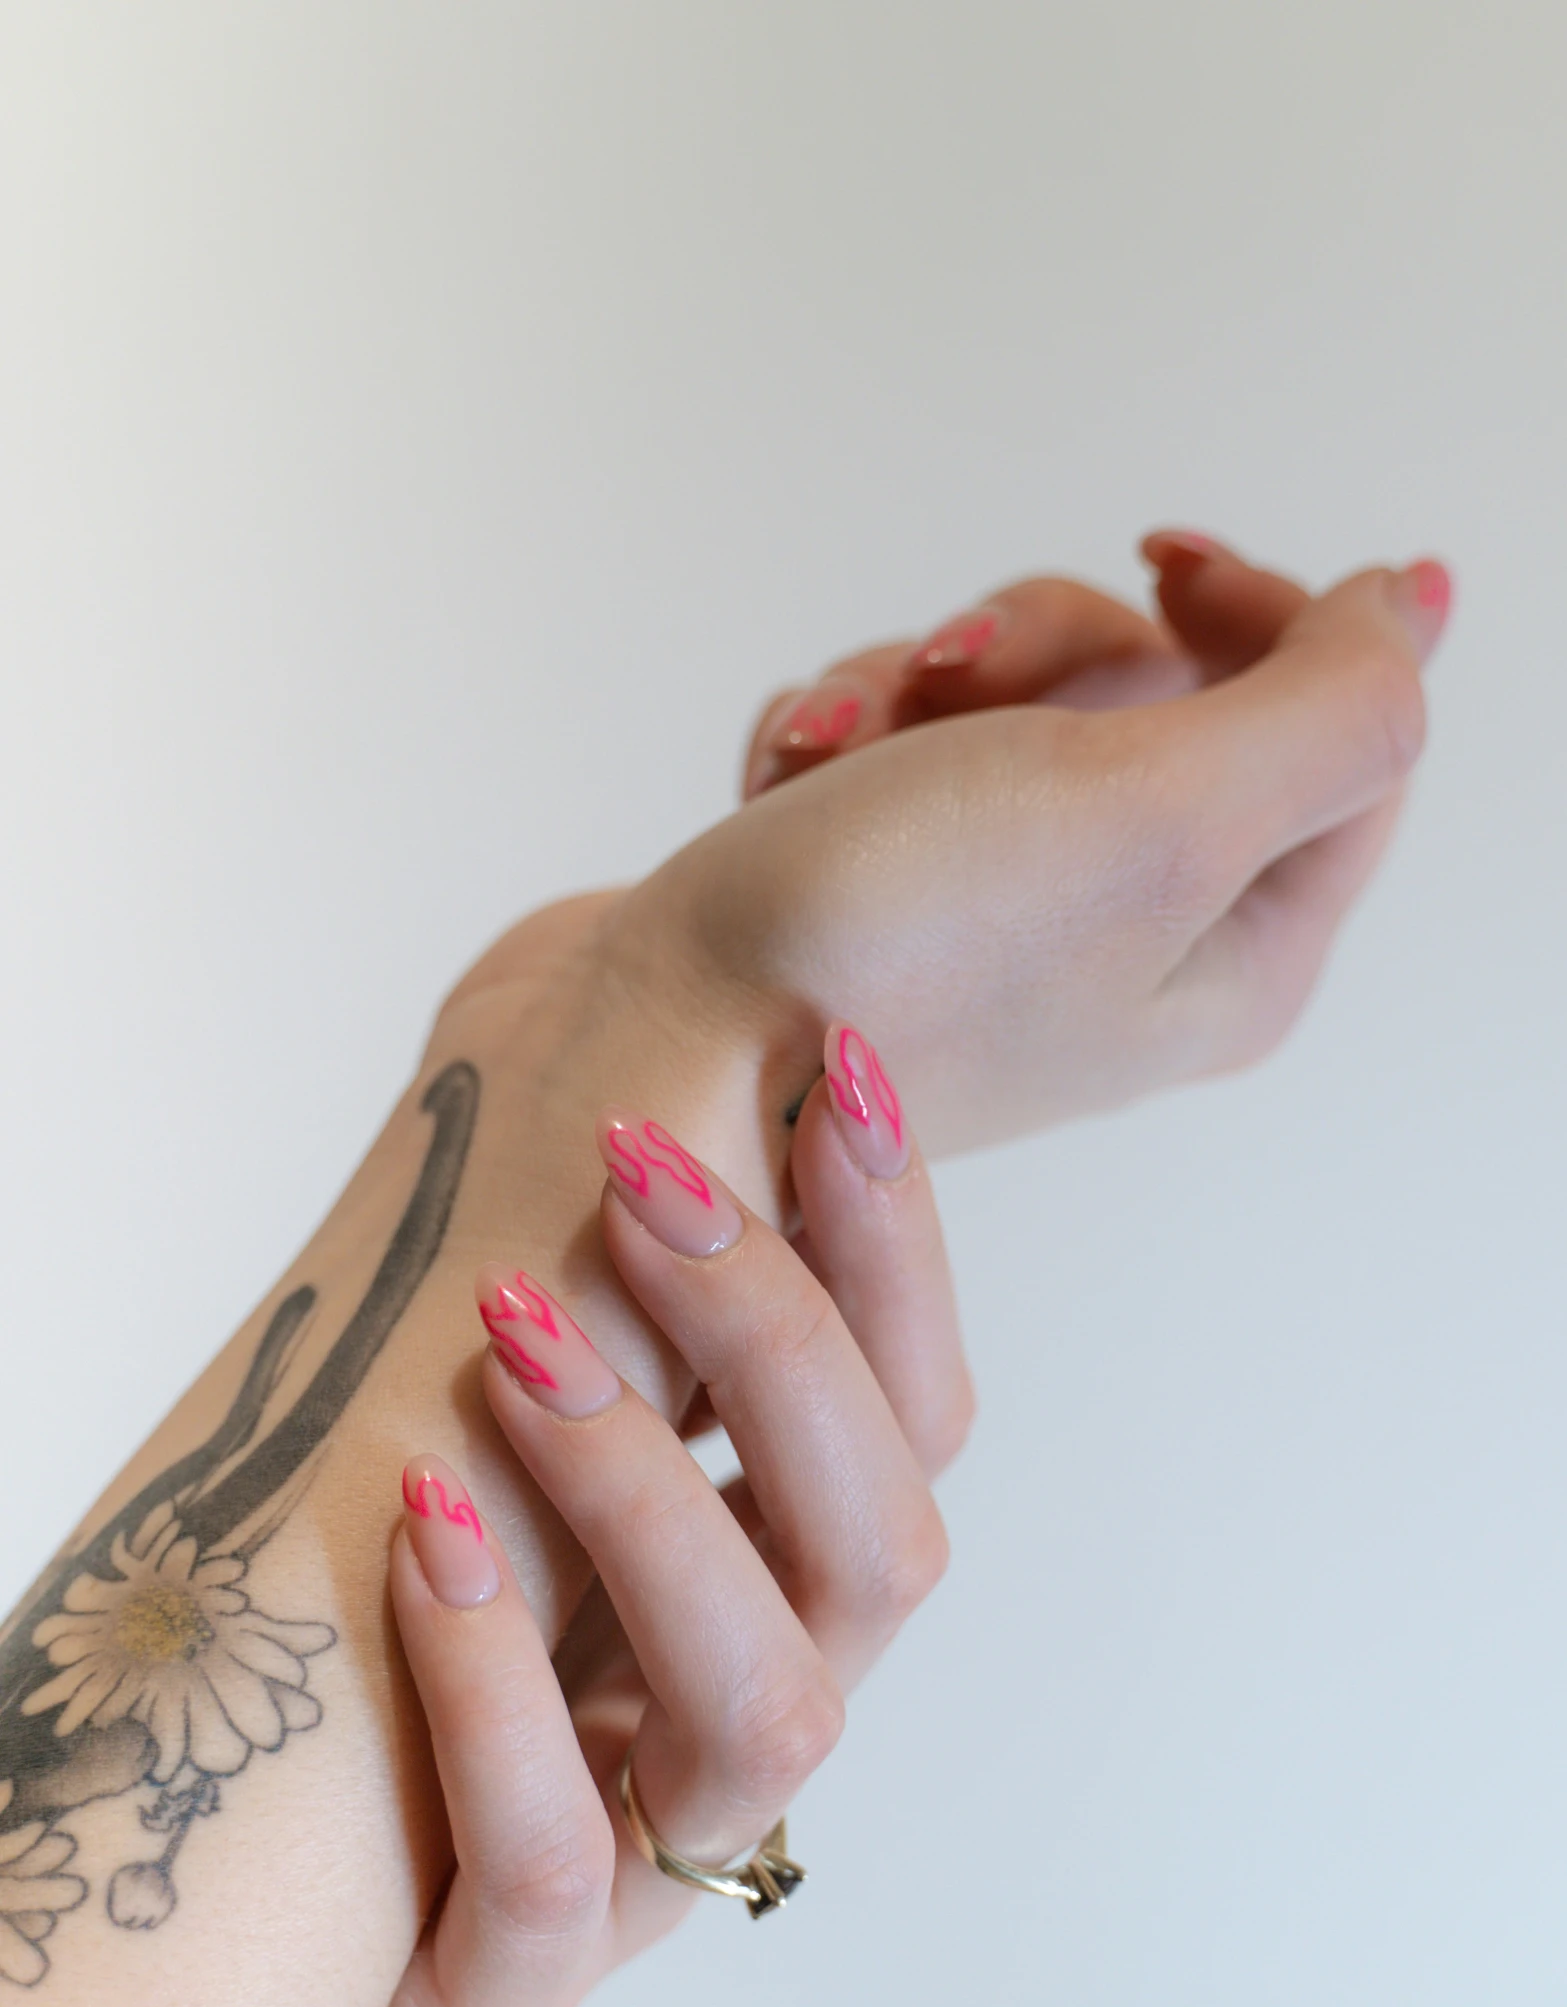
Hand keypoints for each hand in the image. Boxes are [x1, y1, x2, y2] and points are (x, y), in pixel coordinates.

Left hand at [351, 1028, 965, 2006]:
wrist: (231, 1829)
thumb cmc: (382, 1555)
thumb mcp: (497, 1365)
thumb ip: (597, 1206)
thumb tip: (668, 982)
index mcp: (772, 1572)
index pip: (918, 1409)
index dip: (899, 1243)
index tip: (835, 1065)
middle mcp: (748, 1706)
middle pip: (883, 1546)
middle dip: (778, 1340)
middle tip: (639, 1182)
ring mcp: (651, 1856)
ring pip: (769, 1713)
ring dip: (655, 1501)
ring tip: (516, 1346)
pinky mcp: (513, 1983)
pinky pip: (563, 1878)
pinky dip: (506, 1698)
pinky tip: (423, 1543)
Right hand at [600, 534, 1450, 1155]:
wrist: (644, 1054)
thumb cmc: (882, 959)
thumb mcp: (1161, 818)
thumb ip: (1335, 703)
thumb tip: (1415, 601)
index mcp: (1237, 949)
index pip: (1347, 729)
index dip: (1267, 616)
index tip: (1163, 568)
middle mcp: (1132, 936)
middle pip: (1170, 690)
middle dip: (1046, 649)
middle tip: (965, 692)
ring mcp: (1000, 914)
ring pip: (1022, 696)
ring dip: (916, 682)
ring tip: (834, 753)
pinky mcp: (880, 887)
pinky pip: (904, 736)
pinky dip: (843, 730)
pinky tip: (786, 783)